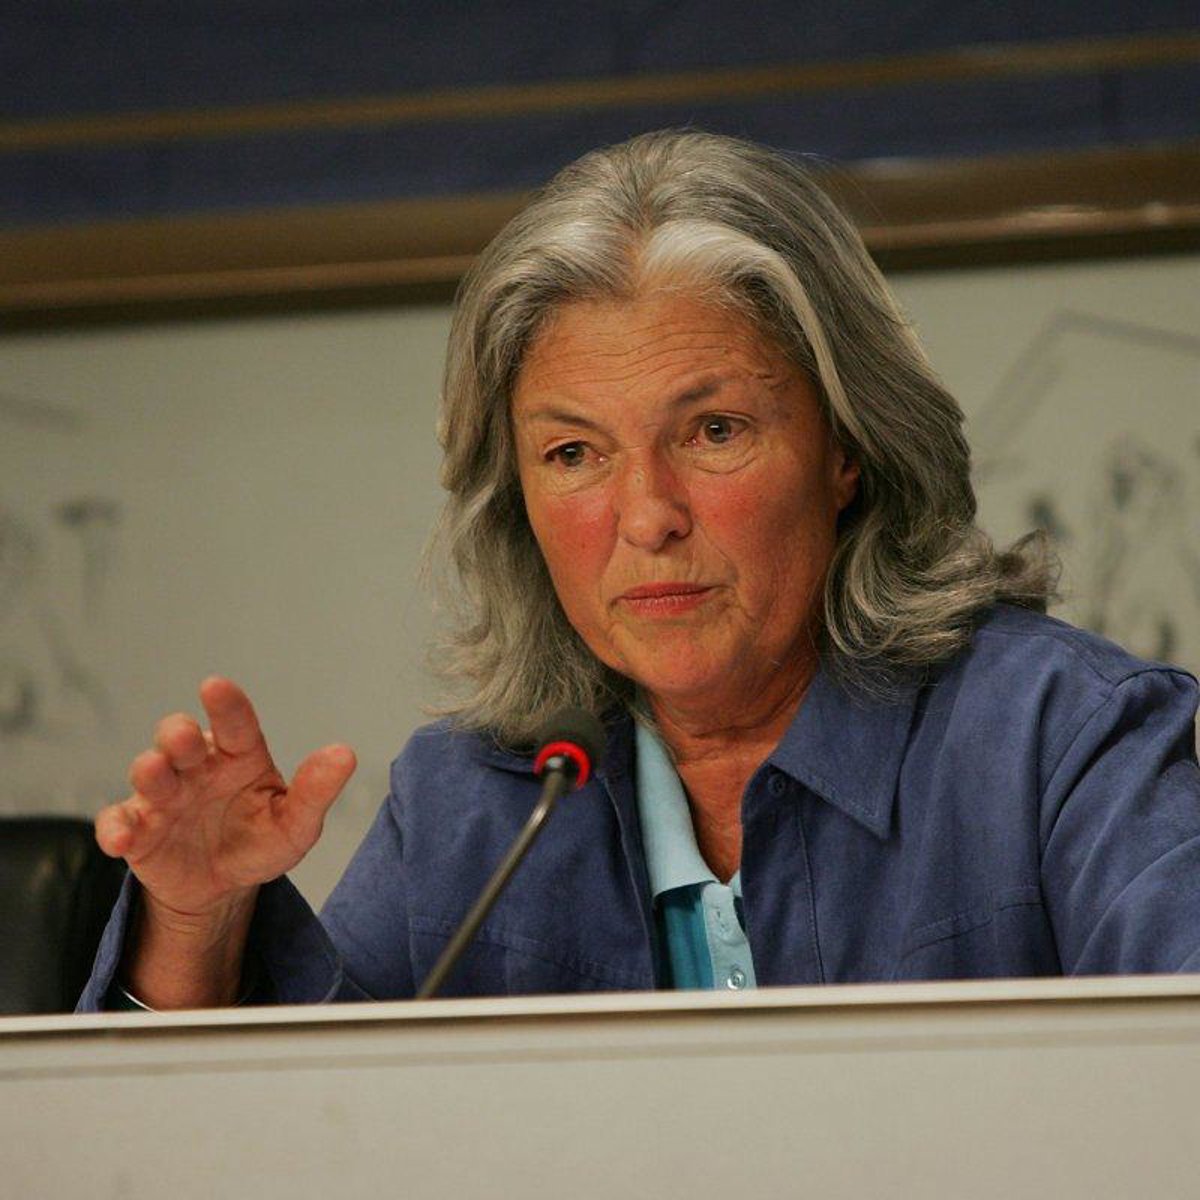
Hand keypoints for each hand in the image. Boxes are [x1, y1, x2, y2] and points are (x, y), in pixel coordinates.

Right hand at [96, 676, 355, 921]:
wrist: (223, 887)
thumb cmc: (261, 841)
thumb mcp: (295, 823)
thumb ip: (316, 791)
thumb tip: (345, 754)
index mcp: (239, 756)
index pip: (235, 724)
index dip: (226, 705)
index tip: (215, 686)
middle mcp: (197, 767)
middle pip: (179, 738)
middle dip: (178, 734)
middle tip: (184, 738)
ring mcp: (164, 796)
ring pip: (147, 772)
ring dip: (149, 770)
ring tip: (154, 772)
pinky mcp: (137, 829)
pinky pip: (118, 822)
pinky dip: (115, 828)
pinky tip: (122, 839)